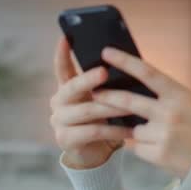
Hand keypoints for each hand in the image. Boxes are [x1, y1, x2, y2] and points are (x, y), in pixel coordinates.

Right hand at [49, 37, 133, 168]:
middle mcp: (58, 101)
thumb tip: (126, 62)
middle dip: (89, 79)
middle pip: (72, 87)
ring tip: (131, 105)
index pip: (61, 67)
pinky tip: (130, 130)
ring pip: (87, 111)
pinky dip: (115, 131)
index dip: (62, 53)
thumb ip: (106, 84)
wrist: (94, 151)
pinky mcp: (66, 139)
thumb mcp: (102, 98)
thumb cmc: (103, 118)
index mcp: (66, 87)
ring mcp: (59, 120)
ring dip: (112, 107)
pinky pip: (94, 132)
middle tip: (104, 72)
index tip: (65, 38)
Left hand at [91, 47, 190, 178]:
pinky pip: (138, 147)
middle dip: (107, 96)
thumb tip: (158, 91)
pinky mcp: (157, 155)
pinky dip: (143, 148)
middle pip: (127, 100)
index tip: (107, 53)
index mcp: (180, 95)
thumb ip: (178, 98)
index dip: (125, 61)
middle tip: (94, 92)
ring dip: (139, 131)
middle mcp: (169, 113)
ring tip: (159, 136)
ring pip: (134, 128)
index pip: (147, 73)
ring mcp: (162, 134)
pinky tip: (160, 149)